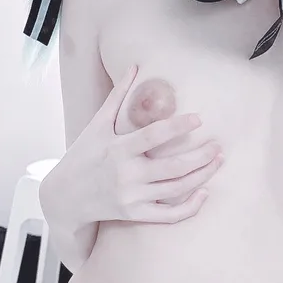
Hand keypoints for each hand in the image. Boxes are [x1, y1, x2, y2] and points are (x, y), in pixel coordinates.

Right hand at [40, 65, 222, 229]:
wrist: (64, 197)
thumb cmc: (82, 155)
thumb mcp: (96, 125)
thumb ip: (118, 96)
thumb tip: (134, 67)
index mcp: (118, 148)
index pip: (153, 135)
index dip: (178, 126)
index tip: (199, 118)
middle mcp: (126, 174)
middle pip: (173, 166)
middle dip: (201, 156)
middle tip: (218, 145)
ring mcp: (131, 196)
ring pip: (176, 189)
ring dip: (202, 176)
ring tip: (217, 161)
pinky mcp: (134, 214)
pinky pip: (168, 216)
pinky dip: (190, 207)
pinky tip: (204, 193)